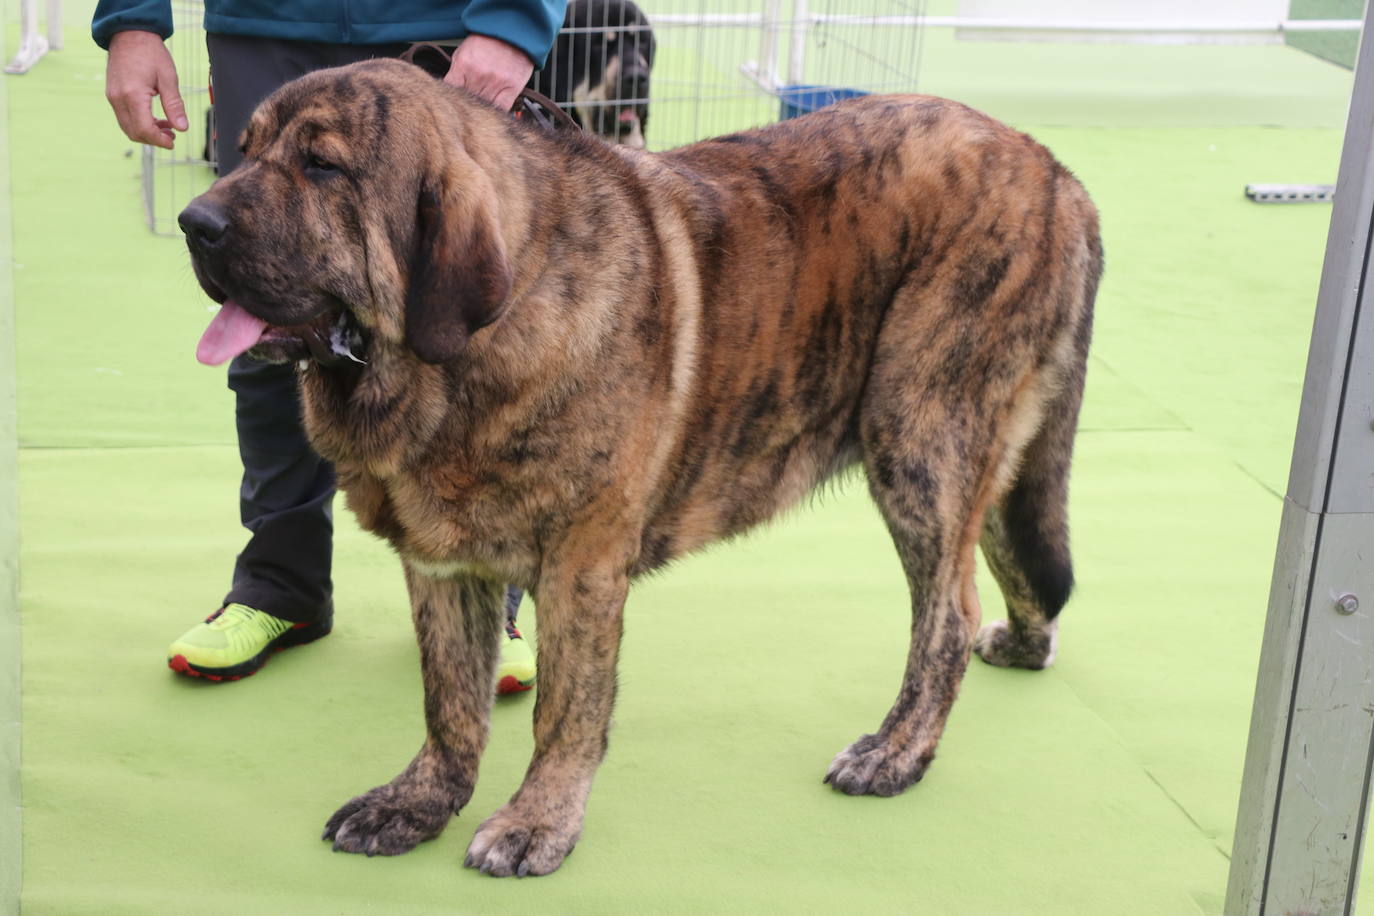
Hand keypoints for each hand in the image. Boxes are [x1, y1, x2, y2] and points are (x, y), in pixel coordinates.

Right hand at [105, 29, 187, 148]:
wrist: (129, 33)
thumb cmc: (150, 52)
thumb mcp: (168, 77)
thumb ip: (174, 105)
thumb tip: (182, 128)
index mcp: (132, 95)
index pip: (144, 129)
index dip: (159, 140)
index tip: (173, 142)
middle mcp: (118, 99)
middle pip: (134, 132)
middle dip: (153, 139)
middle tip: (172, 136)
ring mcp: (112, 97)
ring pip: (127, 127)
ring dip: (146, 132)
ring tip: (167, 127)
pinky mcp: (112, 94)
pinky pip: (124, 117)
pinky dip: (139, 123)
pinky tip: (155, 118)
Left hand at [444, 34, 533, 111]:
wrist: (512, 33)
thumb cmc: (487, 42)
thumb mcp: (464, 51)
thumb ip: (456, 71)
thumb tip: (450, 90)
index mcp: (464, 64)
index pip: (451, 90)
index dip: (451, 96)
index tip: (453, 99)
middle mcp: (479, 75)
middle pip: (467, 101)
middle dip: (466, 102)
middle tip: (469, 100)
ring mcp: (496, 82)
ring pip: (483, 107)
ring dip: (481, 107)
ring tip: (482, 101)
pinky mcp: (511, 88)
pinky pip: (501, 109)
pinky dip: (496, 111)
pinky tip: (493, 108)